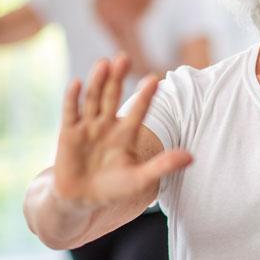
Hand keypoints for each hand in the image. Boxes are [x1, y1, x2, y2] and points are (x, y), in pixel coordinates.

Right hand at [52, 54, 190, 209]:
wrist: (81, 201)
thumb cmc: (113, 189)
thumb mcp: (140, 179)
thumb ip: (163, 165)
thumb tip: (191, 157)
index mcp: (126, 133)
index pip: (139, 110)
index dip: (145, 96)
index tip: (154, 79)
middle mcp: (107, 124)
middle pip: (113, 96)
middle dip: (118, 78)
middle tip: (124, 58)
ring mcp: (87, 127)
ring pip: (93, 99)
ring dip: (98, 82)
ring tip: (104, 63)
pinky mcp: (68, 133)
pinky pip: (70, 112)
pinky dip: (73, 98)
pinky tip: (77, 82)